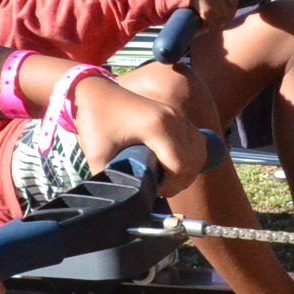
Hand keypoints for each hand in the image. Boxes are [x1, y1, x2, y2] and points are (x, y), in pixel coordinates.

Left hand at [69, 74, 204, 190]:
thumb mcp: (97, 155)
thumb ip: (110, 180)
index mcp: (157, 127)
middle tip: (159, 188)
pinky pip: (196, 141)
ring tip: (167, 178)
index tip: (153, 189)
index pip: (181, 166)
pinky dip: (191, 157)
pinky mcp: (176, 116)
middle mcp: (173, 119)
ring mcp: (176, 115)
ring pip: (199, 152)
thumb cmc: (95, 120)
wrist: (94, 92)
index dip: (170, 186)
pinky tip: (173, 165)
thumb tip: (119, 201)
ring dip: (188, 170)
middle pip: (194, 161)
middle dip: (180, 182)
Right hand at [189, 0, 239, 29]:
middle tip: (211, 26)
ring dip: (213, 24)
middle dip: (221, 22)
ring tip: (205, 27)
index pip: (233, 0)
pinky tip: (200, 26)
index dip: (229, 14)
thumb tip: (223, 16)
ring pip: (218, 14)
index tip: (221, 21)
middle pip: (227, 9)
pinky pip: (208, 14)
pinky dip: (205, 23)